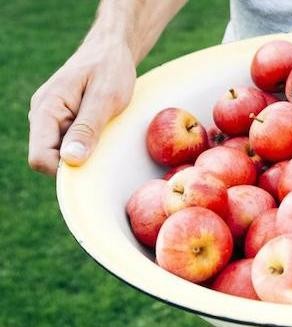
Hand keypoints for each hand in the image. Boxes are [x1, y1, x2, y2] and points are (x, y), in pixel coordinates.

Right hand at [28, 35, 135, 174]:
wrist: (111, 50)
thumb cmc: (110, 69)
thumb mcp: (105, 98)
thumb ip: (87, 128)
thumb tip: (71, 160)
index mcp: (46, 109)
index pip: (40, 157)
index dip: (64, 170)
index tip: (92, 166)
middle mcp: (42, 116)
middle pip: (49, 158)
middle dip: (76, 161)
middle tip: (105, 145)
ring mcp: (52, 119)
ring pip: (61, 153)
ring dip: (84, 152)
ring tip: (105, 132)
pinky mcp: (63, 121)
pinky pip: (70, 144)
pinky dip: (87, 145)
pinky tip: (103, 131)